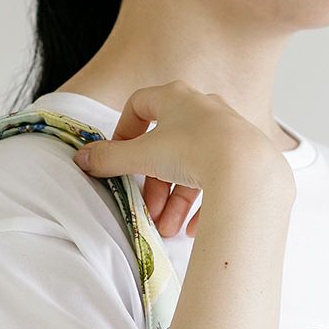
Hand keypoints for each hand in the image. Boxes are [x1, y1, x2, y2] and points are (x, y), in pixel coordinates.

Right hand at [72, 79, 293, 239]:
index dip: (125, 131)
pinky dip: (203, 207)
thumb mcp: (143, 156)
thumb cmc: (193, 151)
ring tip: (168, 229)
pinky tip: (193, 230)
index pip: (141, 104)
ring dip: (176, 201)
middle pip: (167, 147)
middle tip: (149, 210)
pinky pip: (219, 182)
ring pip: (192, 168)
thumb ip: (110, 159)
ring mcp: (227, 134)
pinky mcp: (245, 159)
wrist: (247, 170)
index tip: (118, 158)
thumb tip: (81, 159)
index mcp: (177, 98)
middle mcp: (204, 110)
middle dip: (155, 184)